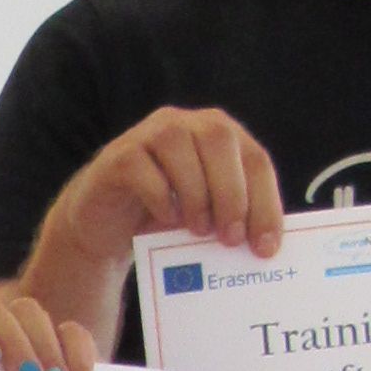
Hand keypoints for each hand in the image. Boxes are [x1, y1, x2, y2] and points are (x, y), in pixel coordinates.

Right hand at [21, 110, 287, 341]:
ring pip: (179, 145)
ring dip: (196, 192)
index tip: (265, 247)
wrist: (105, 225)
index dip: (265, 201)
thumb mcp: (205, 216)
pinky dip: (159, 195)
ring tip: (199, 230)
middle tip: (232, 238)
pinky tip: (167, 218)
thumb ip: (232, 217)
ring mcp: (149, 135)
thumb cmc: (163, 218)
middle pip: (220, 139)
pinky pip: (142, 167)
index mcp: (219, 135)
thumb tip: (264, 246)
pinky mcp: (119, 156)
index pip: (254, 158)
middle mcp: (186, 124)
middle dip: (232, 192)